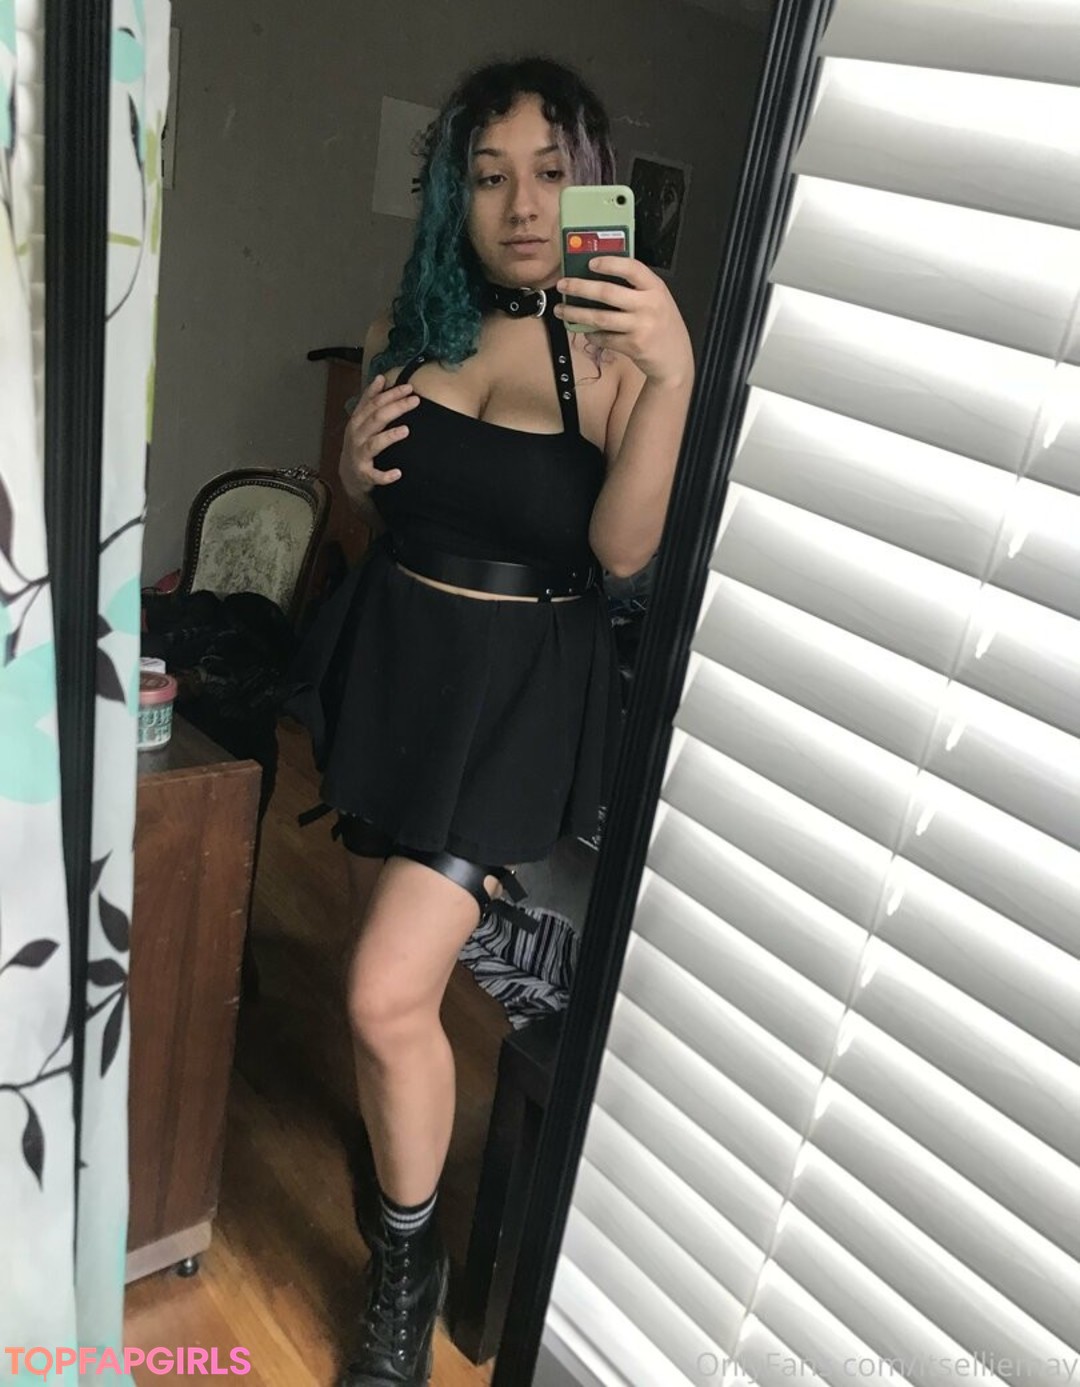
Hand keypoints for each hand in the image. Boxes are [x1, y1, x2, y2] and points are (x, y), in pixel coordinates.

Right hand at [338, 374, 417, 506]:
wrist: (349, 476)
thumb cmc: (359, 444)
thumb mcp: (361, 420)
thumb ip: (370, 399)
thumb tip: (380, 377)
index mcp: (357, 421)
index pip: (374, 403)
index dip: (390, 394)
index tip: (408, 388)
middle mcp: (357, 436)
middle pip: (376, 419)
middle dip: (395, 408)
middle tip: (414, 401)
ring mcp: (359, 455)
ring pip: (374, 444)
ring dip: (389, 437)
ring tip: (405, 430)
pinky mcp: (364, 474)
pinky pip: (374, 475)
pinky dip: (385, 475)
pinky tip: (398, 473)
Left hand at [554, 257, 693, 388]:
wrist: (675, 360)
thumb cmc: (662, 326)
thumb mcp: (658, 300)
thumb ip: (637, 288)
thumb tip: (599, 277)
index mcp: (656, 288)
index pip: (632, 268)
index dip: (610, 263)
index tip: (591, 262)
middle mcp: (649, 306)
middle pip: (608, 293)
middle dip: (580, 288)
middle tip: (563, 285)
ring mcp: (641, 327)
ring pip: (600, 318)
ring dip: (576, 313)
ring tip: (562, 310)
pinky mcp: (633, 346)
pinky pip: (604, 338)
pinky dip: (591, 334)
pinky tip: (585, 330)